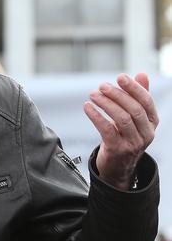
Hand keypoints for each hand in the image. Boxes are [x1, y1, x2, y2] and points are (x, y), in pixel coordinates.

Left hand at [84, 73, 157, 189]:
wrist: (118, 166)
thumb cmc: (125, 136)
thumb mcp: (134, 118)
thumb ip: (138, 97)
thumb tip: (142, 74)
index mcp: (152, 122)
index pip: (146, 102)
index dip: (134, 88)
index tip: (120, 77)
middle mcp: (146, 133)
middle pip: (134, 109)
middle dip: (117, 95)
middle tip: (101, 86)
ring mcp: (133, 143)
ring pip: (122, 119)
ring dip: (106, 104)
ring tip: (93, 94)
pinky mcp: (117, 149)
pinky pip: (107, 129)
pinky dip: (96, 116)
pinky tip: (87, 107)